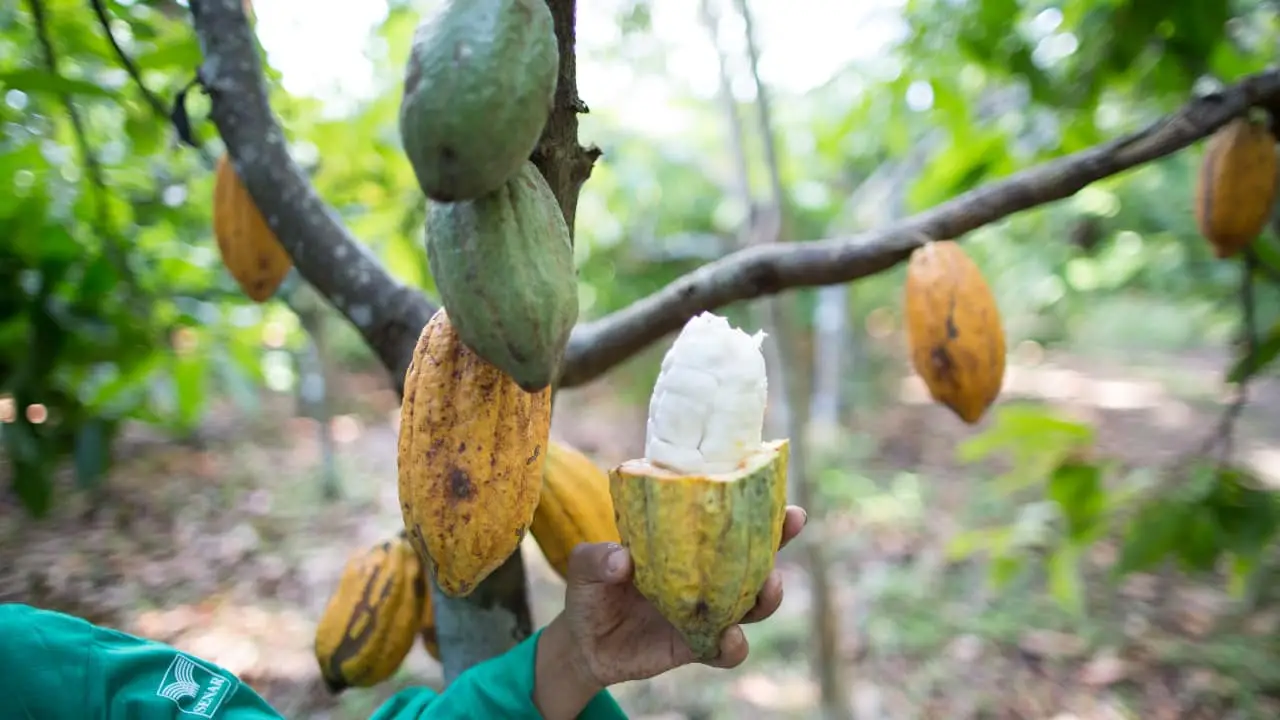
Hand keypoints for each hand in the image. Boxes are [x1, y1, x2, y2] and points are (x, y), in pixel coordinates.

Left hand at [533, 505, 807, 718]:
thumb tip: (622, 558)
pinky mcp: (697, 646)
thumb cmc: (592, 588)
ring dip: (766, 595)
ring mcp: (706, 611)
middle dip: (779, 540)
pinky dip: (733, 645)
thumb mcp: (584, 566)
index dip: (760, 508)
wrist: (585, 642)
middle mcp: (706, 576)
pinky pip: (726, 649)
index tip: (781, 495)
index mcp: (686, 544)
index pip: (728, 522)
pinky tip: (729, 637)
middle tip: (790, 526)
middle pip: (755, 556)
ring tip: (767, 586)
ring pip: (752, 604)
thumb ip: (596, 559)